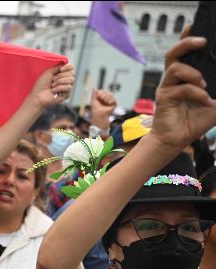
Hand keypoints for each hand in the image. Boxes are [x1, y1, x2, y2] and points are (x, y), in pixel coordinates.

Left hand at [29, 63, 74, 108]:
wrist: (37, 95)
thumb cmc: (41, 84)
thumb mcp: (48, 72)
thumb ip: (58, 66)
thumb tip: (65, 62)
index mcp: (62, 74)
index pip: (71, 67)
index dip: (68, 67)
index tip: (61, 69)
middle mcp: (66, 80)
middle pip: (72, 73)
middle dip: (61, 76)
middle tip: (53, 80)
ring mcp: (67, 88)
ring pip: (71, 80)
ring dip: (59, 82)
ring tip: (52, 85)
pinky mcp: (66, 95)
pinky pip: (68, 87)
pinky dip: (59, 88)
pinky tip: (53, 91)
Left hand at [90, 89, 116, 120]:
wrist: (99, 115)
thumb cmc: (95, 109)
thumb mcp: (93, 100)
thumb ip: (94, 94)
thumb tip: (94, 87)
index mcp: (102, 97)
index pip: (103, 91)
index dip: (100, 94)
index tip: (98, 98)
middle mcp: (107, 98)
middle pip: (107, 92)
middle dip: (103, 96)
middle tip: (101, 100)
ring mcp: (111, 100)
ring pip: (110, 95)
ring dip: (106, 99)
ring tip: (104, 103)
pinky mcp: (114, 103)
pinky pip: (113, 99)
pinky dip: (109, 101)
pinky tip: (108, 104)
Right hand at [149, 36, 215, 150]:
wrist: (178, 140)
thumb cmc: (194, 120)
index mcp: (185, 76)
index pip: (184, 53)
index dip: (187, 38)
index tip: (194, 26)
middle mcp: (174, 79)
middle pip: (173, 53)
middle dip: (186, 43)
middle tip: (202, 42)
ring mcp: (167, 87)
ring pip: (175, 67)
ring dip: (193, 74)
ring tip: (204, 85)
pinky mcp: (164, 98)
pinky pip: (180, 89)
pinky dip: (196, 93)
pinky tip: (205, 101)